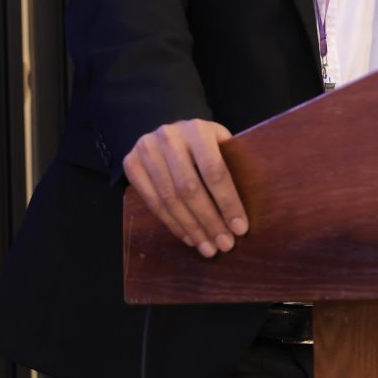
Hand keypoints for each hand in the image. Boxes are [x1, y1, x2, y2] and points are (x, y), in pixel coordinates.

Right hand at [123, 118, 248, 255]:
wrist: (170, 134)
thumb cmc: (204, 145)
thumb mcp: (221, 145)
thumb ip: (232, 168)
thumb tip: (245, 214)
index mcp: (198, 129)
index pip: (214, 171)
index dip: (228, 202)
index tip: (240, 228)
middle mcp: (169, 137)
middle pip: (189, 188)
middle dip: (209, 221)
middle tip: (224, 244)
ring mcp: (146, 149)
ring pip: (169, 199)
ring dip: (191, 229)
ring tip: (207, 247)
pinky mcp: (131, 163)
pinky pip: (153, 203)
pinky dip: (173, 225)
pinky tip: (189, 238)